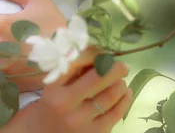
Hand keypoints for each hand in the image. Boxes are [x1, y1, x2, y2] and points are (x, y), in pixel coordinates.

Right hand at [0, 52, 131, 132]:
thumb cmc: (48, 107)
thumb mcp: (52, 87)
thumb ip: (71, 73)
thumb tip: (96, 55)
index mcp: (54, 89)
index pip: (76, 65)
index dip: (92, 56)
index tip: (101, 52)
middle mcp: (67, 105)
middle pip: (96, 80)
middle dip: (113, 69)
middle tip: (121, 64)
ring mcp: (82, 121)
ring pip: (109, 97)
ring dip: (119, 84)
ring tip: (121, 79)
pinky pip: (116, 114)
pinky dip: (124, 101)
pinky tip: (126, 93)